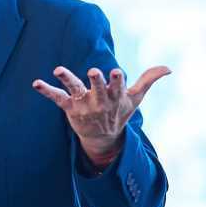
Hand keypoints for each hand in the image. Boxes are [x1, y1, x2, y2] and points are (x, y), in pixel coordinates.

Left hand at [32, 65, 170, 165]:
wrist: (103, 138)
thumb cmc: (119, 112)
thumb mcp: (135, 98)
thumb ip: (149, 80)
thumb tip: (169, 68)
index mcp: (115, 97)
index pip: (117, 87)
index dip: (116, 80)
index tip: (116, 72)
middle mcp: (99, 100)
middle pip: (97, 88)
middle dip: (96, 80)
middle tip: (94, 71)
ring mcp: (83, 104)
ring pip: (75, 89)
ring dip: (67, 78)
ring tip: (58, 69)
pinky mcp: (69, 107)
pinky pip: (56, 97)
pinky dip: (46, 90)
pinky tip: (36, 83)